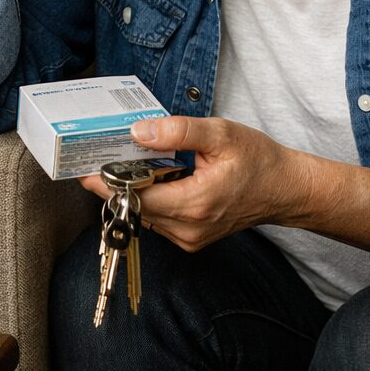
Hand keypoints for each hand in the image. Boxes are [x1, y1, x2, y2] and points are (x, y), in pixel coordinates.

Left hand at [78, 116, 313, 251]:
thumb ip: (178, 132)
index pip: (135, 198)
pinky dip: (150, 198)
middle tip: (98, 156)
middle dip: (116, 182)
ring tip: (123, 162)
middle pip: (135, 207)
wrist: (286, 190)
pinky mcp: (191, 238)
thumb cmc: (259, 160)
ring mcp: (190, 237)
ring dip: (133, 190)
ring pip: (144, 214)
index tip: (83, 168)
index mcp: (194, 204)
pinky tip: (150, 176)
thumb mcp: (220, 134)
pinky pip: (158, 218)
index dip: (107, 182)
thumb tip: (138, 133)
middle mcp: (188, 228)